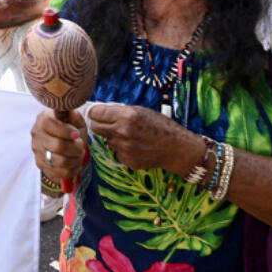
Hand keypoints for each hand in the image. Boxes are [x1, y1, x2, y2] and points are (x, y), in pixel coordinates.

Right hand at [31, 108, 87, 179]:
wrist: (65, 141)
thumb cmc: (71, 128)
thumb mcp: (74, 118)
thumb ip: (71, 114)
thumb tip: (68, 110)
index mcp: (43, 119)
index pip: (49, 125)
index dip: (65, 131)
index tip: (77, 134)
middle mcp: (37, 135)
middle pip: (57, 146)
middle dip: (75, 147)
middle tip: (81, 145)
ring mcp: (37, 151)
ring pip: (60, 161)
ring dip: (75, 159)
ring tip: (79, 154)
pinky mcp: (41, 164)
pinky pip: (60, 173)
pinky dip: (72, 169)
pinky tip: (74, 162)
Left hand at [85, 103, 201, 173]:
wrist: (177, 148)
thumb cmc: (160, 126)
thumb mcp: (141, 111)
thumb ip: (120, 111)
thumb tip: (99, 110)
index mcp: (126, 116)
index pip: (95, 113)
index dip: (96, 112)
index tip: (98, 113)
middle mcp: (122, 132)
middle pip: (95, 127)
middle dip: (100, 124)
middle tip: (109, 124)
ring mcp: (124, 148)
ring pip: (107, 140)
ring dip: (113, 137)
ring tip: (131, 136)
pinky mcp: (126, 160)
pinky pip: (116, 152)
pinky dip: (122, 149)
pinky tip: (136, 146)